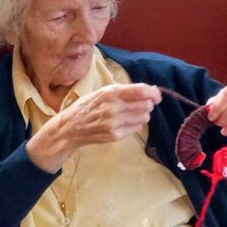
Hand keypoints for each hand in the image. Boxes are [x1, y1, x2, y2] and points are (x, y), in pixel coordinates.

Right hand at [27, 83, 160, 171]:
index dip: (154, 93)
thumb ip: (124, 90)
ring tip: (129, 115)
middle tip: (140, 105)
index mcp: (110, 93)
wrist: (71, 128)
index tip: (156, 96)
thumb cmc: (87, 106)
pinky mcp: (115, 135)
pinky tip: (123, 123)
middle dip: (147, 105)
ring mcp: (114, 123)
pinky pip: (136, 128)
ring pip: (144, 118)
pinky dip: (134, 125)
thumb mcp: (102, 92)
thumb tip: (151, 90)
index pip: (142, 91)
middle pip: (146, 105)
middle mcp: (113, 108)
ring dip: (141, 115)